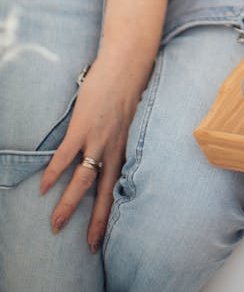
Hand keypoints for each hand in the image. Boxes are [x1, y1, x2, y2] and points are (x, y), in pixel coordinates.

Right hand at [40, 57, 141, 251]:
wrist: (128, 62)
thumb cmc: (131, 85)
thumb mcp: (134, 116)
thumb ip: (125, 134)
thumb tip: (117, 143)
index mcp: (127, 146)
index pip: (121, 185)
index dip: (114, 209)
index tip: (110, 229)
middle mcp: (115, 148)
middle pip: (105, 192)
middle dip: (96, 221)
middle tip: (90, 245)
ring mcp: (98, 138)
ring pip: (82, 181)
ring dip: (68, 205)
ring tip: (56, 224)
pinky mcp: (83, 126)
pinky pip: (65, 156)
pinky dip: (54, 173)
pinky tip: (44, 188)